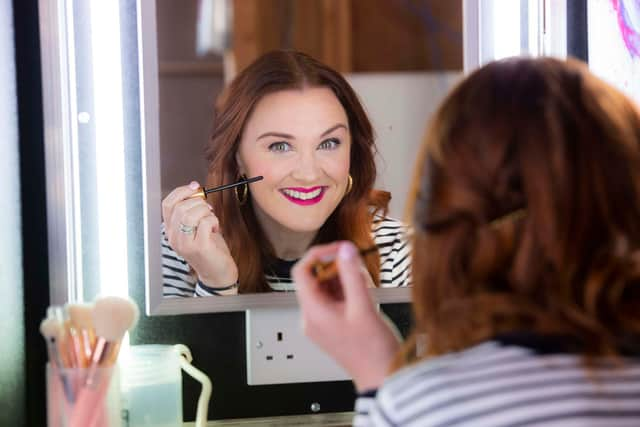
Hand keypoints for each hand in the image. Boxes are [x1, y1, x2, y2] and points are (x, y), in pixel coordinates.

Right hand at [162, 181, 237, 286]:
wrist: (217, 273)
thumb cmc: (209, 248)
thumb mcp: (196, 227)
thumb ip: (192, 210)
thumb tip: (195, 188)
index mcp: (171, 231)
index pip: (167, 204)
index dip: (181, 191)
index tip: (195, 187)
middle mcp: (174, 238)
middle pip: (179, 207)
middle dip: (198, 201)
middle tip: (207, 208)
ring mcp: (185, 243)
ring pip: (190, 214)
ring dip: (205, 211)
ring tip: (211, 219)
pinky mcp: (199, 247)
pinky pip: (205, 222)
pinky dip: (213, 220)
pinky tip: (215, 227)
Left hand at [292, 241, 400, 391]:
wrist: (381, 377)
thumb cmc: (372, 351)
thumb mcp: (363, 306)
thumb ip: (352, 274)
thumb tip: (345, 250)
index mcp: (313, 312)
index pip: (301, 272)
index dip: (318, 255)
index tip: (338, 249)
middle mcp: (312, 317)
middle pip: (315, 279)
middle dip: (335, 266)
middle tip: (356, 262)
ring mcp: (322, 322)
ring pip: (326, 288)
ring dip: (343, 277)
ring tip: (363, 279)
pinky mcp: (333, 325)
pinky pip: (334, 299)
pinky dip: (347, 290)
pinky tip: (363, 291)